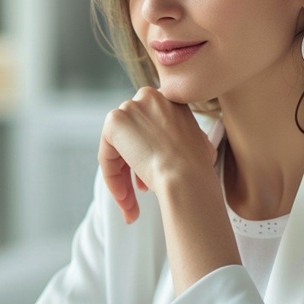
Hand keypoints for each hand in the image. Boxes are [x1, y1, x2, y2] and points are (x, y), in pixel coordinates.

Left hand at [99, 88, 217, 223]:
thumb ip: (178, 136)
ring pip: (118, 149)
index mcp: (170, 99)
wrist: (186, 176)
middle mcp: (149, 96)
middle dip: (133, 170)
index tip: (153, 179)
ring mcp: (130, 107)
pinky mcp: (114, 122)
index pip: (149, 129)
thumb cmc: (196, 167)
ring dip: (123, 180)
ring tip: (132, 206)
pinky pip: (107, 155)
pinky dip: (112, 179)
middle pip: (132, 138)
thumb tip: (168, 147)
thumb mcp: (195, 142)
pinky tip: (125, 198)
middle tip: (140, 195)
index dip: (150, 156)